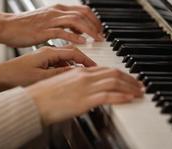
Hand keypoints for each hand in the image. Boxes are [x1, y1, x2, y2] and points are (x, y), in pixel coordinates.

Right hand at [0, 4, 102, 46]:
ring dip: (89, 30)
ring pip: (76, 21)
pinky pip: (63, 32)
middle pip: (83, 13)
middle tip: (102, 36)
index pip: (82, 9)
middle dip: (95, 24)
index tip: (100, 30)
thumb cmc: (24, 26)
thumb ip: (62, 24)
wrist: (6, 26)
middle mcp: (55, 12)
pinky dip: (74, 37)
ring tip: (97, 40)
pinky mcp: (43, 30)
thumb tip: (77, 31)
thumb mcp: (47, 21)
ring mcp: (49, 20)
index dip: (94, 19)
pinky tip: (82, 43)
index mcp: (57, 8)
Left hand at [0, 46, 95, 91]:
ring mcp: (44, 53)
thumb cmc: (15, 75)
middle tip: (96, 54)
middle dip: (85, 49)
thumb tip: (76, 71)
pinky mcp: (41, 58)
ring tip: (88, 61)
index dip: (85, 59)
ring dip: (78, 53)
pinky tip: (72, 65)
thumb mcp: (38, 77)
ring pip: (66, 49)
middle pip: (72, 45)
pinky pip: (60, 54)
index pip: (73, 51)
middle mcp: (47, 50)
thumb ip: (58, 73)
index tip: (94, 66)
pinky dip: (69, 58)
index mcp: (47, 52)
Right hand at [25, 66, 144, 125]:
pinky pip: (108, 95)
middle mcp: (83, 76)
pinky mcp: (85, 99)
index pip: (104, 68)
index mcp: (77, 71)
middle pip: (113, 72)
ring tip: (139, 91)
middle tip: (139, 84)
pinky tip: (130, 98)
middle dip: (129, 78)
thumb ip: (74, 83)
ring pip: (114, 81)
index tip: (128, 77)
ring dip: (130, 86)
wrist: (33, 102)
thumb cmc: (42, 96)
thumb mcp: (60, 84)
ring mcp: (85, 87)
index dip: (119, 72)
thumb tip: (84, 89)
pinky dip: (122, 96)